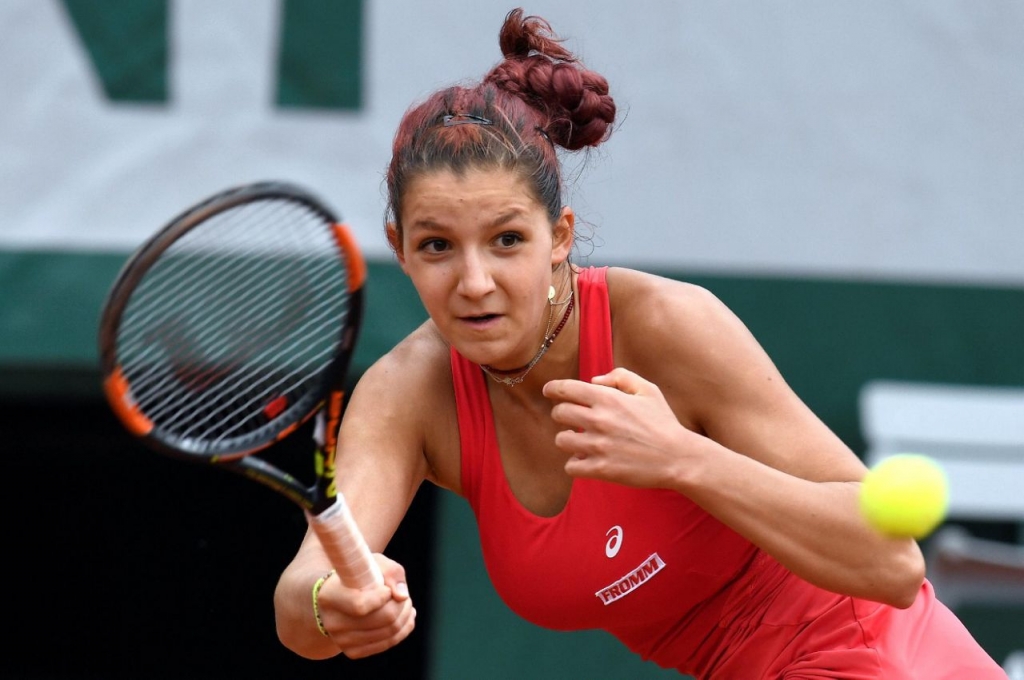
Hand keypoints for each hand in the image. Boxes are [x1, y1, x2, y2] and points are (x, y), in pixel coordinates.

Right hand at [317, 554, 415, 658]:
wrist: (338, 596)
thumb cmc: (355, 575)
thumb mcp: (370, 562)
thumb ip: (390, 572)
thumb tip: (402, 596)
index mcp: (329, 596)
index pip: (360, 605)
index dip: (381, 597)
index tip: (387, 589)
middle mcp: (332, 622)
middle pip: (380, 619)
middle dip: (401, 606)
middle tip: (405, 597)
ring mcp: (341, 640)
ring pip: (387, 633)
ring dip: (405, 617)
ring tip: (406, 606)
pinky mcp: (352, 652)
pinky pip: (386, 644)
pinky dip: (402, 631)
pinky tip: (404, 618)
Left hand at [543, 367, 695, 487]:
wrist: (678, 457)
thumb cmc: (663, 422)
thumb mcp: (648, 390)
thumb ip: (620, 377)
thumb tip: (594, 381)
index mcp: (608, 399)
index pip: (566, 389)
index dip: (552, 388)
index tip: (549, 391)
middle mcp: (599, 420)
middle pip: (559, 414)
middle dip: (561, 414)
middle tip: (571, 419)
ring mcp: (598, 446)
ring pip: (561, 440)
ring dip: (567, 439)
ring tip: (578, 440)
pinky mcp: (601, 469)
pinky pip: (571, 466)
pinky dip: (575, 463)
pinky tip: (586, 459)